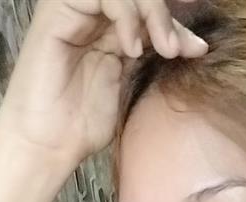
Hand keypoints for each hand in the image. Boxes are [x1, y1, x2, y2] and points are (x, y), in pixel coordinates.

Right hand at [0, 0, 207, 173]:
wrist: (47, 145)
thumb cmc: (82, 125)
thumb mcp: (131, 86)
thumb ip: (155, 58)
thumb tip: (197, 44)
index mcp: (108, 30)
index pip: (148, 10)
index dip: (175, 24)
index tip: (195, 50)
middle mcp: (91, 15)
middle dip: (165, 15)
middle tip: (176, 49)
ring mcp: (74, 12)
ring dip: (152, 13)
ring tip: (164, 49)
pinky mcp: (57, 13)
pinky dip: (126, 15)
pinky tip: (132, 48)